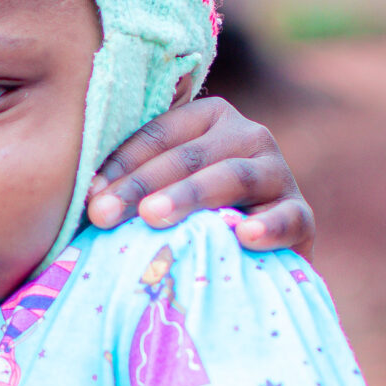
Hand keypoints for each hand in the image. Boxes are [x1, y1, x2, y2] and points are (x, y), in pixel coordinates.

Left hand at [85, 95, 314, 251]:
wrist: (250, 265)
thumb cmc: (187, 226)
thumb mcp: (157, 198)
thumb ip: (129, 187)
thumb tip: (83, 200)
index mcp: (207, 120)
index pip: (157, 135)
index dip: (120, 166)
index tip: (87, 199)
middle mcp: (247, 136)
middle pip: (188, 156)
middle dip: (141, 185)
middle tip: (103, 215)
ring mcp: (278, 173)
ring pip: (233, 177)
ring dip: (190, 196)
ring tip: (153, 217)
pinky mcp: (302, 216)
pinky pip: (288, 217)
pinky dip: (269, 226)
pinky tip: (244, 236)